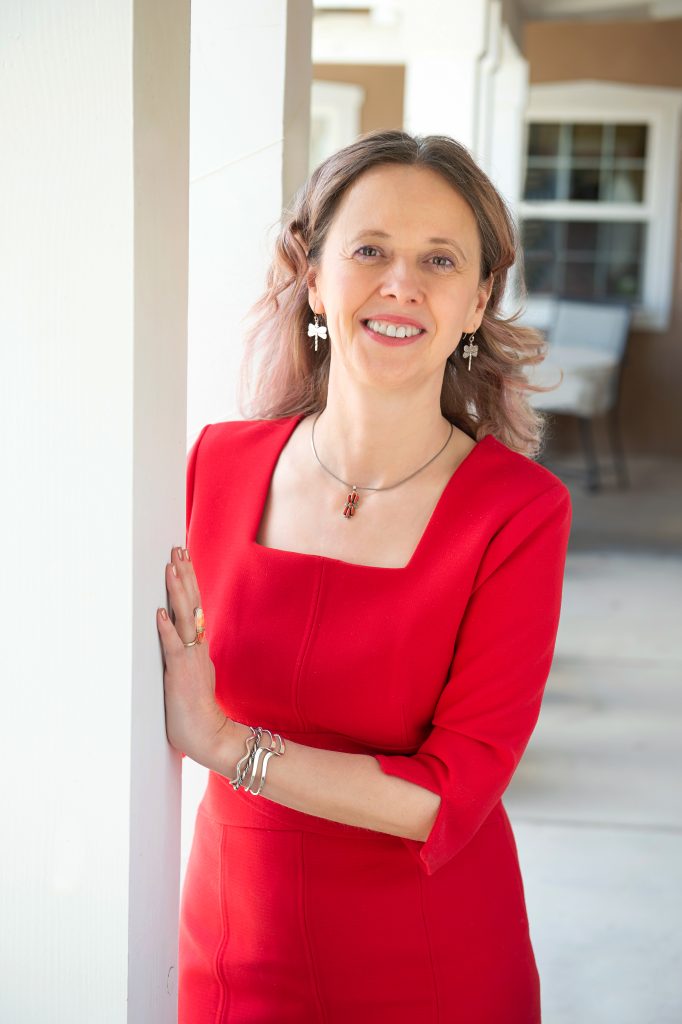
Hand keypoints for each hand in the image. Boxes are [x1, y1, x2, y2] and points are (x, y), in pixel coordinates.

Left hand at [157, 545, 231, 767]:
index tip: (184, 560)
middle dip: (184, 575)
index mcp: (200, 648)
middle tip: (178, 549)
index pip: (195, 607)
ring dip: (177, 591)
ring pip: (185, 618)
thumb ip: (188, 659)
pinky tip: (159, 613)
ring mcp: (190, 659)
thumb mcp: (192, 678)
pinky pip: (174, 647)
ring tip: (170, 567)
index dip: (189, 582)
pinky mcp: (180, 674)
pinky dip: (166, 629)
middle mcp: (198, 648)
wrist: (210, 738)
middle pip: (192, 604)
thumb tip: (177, 645)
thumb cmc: (197, 714)